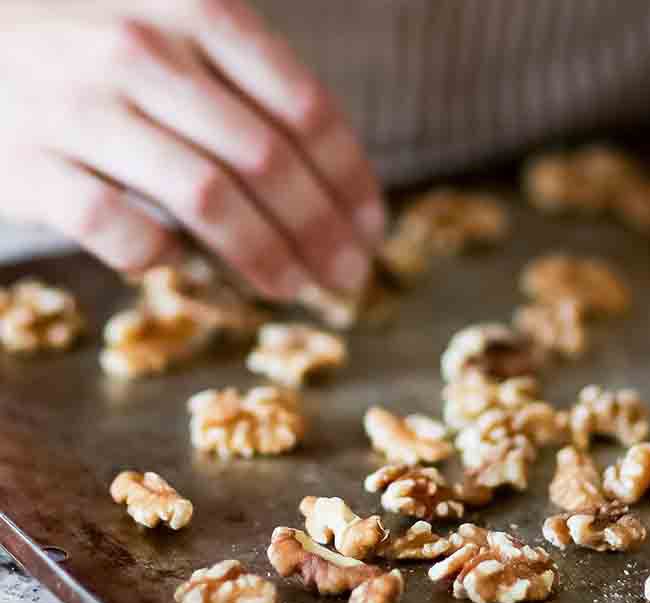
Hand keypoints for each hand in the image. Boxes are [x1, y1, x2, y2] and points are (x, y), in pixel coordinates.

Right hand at [0, 0, 385, 298]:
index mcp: (194, 10)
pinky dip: (159, 253)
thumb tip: (340, 191)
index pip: (305, 110)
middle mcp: (140, 49)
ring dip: (266, 256)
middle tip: (349, 276)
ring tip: (294, 287)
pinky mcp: (27, 164)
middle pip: (268, 162)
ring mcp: (79, 105)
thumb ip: (245, 90)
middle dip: (323, 231)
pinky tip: (174, 258)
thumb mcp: (171, 35)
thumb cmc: (86, 52)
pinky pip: (119, 228)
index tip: (373, 230)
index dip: (352, 182)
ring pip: (207, 199)